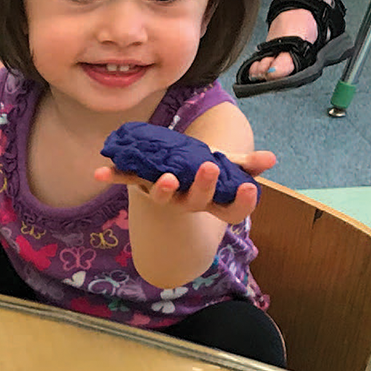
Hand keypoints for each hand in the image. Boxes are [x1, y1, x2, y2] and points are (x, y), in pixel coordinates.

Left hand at [94, 150, 276, 224]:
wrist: (169, 186)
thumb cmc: (201, 177)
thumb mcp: (226, 170)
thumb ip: (246, 166)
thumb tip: (272, 159)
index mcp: (213, 202)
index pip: (232, 211)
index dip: (242, 202)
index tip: (248, 188)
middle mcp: (188, 203)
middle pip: (198, 202)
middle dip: (203, 186)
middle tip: (209, 167)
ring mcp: (164, 196)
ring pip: (164, 198)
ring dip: (163, 188)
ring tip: (167, 178)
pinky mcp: (142, 185)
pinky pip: (128, 180)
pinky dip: (113, 175)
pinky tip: (98, 171)